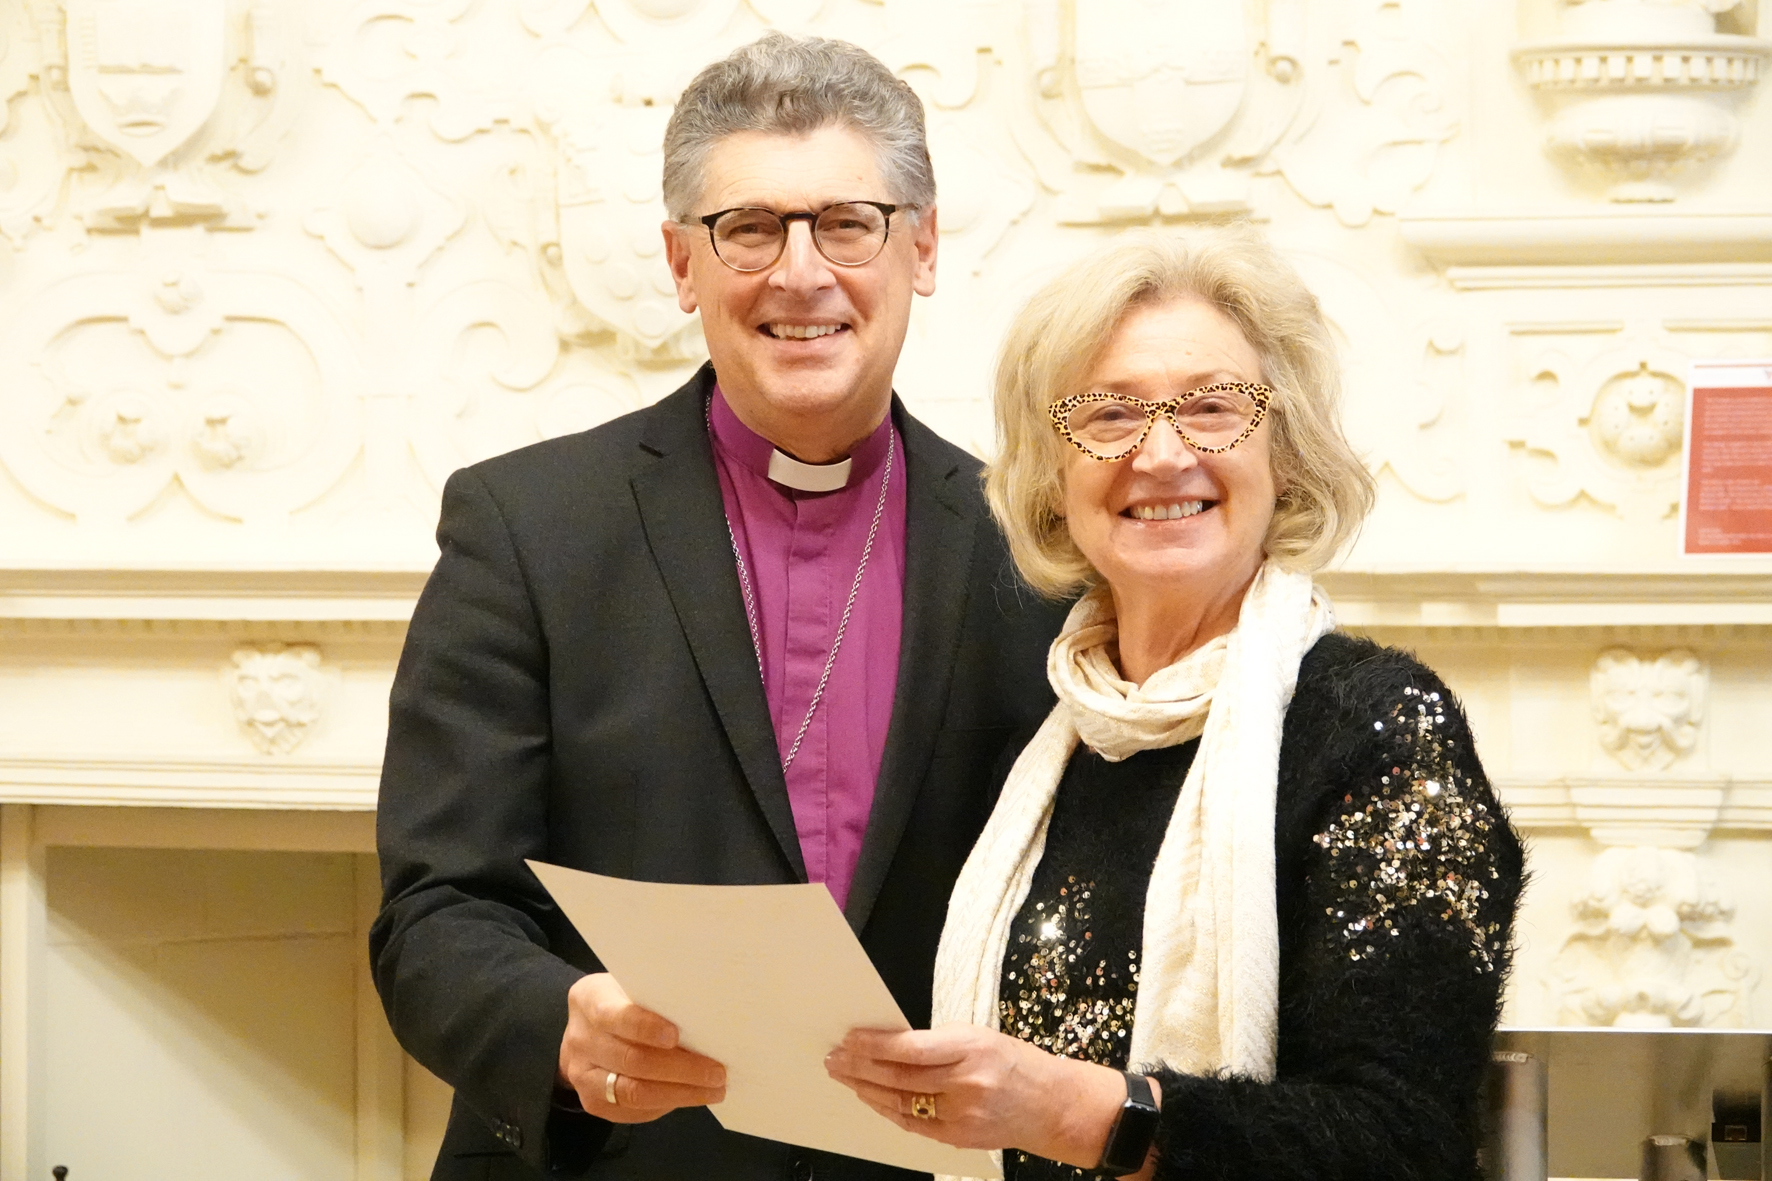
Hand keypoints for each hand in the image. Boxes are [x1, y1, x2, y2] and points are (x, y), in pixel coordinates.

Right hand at [557, 973, 725, 1123]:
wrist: (588, 1028)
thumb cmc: (624, 1000)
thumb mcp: (634, 985)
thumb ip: (657, 998)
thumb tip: (706, 1018)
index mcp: (590, 1000)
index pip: (616, 1016)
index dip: (645, 1027)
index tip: (676, 1036)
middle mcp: (581, 1039)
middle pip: (631, 1060)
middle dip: (680, 1069)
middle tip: (717, 1072)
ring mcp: (582, 1074)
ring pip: (633, 1092)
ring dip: (679, 1093)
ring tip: (713, 1089)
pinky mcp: (592, 1102)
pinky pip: (631, 1111)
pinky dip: (665, 1105)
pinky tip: (690, 1096)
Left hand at [824, 1025, 1130, 1169]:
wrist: (1050, 1105)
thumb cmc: (1013, 1062)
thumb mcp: (979, 1036)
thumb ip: (937, 1041)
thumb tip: (888, 1042)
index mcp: (971, 1048)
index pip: (910, 1048)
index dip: (874, 1045)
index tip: (850, 1037)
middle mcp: (966, 1084)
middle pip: (899, 1077)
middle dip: (860, 1066)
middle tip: (835, 1056)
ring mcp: (961, 1115)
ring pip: (900, 1102)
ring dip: (865, 1088)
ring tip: (843, 1075)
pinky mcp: (957, 1138)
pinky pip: (912, 1124)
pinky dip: (886, 1110)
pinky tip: (869, 1097)